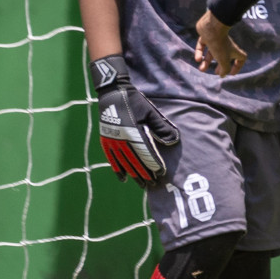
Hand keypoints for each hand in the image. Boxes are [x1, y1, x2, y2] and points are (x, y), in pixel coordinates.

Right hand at [91, 54, 179, 185]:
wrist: (112, 93)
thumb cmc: (135, 102)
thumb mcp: (151, 112)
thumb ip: (162, 127)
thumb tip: (173, 141)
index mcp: (133, 132)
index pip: (146, 153)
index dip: (153, 164)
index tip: (161, 173)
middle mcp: (122, 139)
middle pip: (135, 161)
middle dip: (146, 173)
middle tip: (154, 184)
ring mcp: (112, 141)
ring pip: (124, 162)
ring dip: (134, 174)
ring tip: (143, 185)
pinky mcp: (106, 141)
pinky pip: (111, 159)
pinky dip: (118, 169)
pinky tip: (124, 179)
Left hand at [194, 10, 246, 75]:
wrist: (211, 27)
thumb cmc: (219, 45)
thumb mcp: (224, 61)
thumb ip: (225, 69)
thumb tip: (223, 75)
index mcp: (234, 51)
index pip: (241, 59)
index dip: (237, 67)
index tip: (231, 73)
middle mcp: (226, 46)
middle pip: (225, 57)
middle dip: (220, 65)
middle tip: (215, 72)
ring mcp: (216, 40)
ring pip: (212, 53)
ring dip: (206, 62)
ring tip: (201, 69)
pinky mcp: (206, 36)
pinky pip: (203, 46)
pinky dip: (199, 52)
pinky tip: (197, 59)